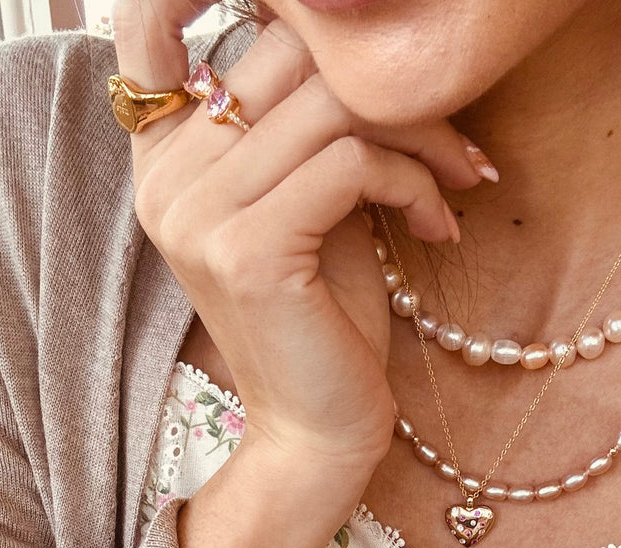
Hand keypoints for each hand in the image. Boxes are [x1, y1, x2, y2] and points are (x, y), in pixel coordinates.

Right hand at [111, 0, 484, 472]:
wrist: (317, 433)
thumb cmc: (324, 319)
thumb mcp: (308, 200)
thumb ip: (303, 121)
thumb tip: (358, 32)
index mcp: (164, 159)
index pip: (198, 30)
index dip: (286, 25)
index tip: (370, 67)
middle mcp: (165, 180)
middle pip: (288, 54)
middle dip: (391, 87)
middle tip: (453, 141)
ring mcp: (198, 216)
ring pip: (329, 105)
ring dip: (419, 136)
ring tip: (456, 183)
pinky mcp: (248, 252)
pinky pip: (348, 163)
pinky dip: (410, 183)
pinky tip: (435, 226)